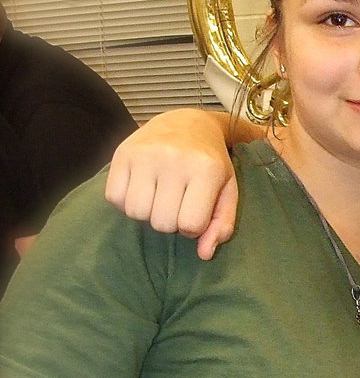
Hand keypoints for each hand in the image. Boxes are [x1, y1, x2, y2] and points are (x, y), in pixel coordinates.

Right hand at [105, 110, 238, 258]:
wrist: (187, 123)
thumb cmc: (210, 163)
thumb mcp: (227, 191)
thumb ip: (221, 224)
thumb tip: (204, 254)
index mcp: (206, 169)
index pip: (190, 225)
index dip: (192, 227)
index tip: (195, 212)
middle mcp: (174, 159)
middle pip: (161, 223)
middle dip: (169, 222)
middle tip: (176, 203)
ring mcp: (145, 154)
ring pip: (135, 213)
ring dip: (147, 213)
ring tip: (159, 196)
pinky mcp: (122, 153)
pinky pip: (114, 198)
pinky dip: (125, 201)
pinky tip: (141, 188)